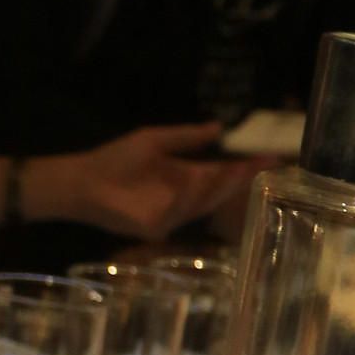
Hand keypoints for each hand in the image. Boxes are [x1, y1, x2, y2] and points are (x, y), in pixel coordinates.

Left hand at [42, 124, 257, 239]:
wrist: (83, 179)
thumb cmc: (116, 159)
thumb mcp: (157, 140)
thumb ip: (186, 136)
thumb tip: (219, 127)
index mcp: (186, 178)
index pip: (223, 173)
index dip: (246, 167)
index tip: (271, 157)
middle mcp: (183, 199)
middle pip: (219, 191)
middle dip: (242, 179)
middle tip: (266, 166)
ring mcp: (171, 216)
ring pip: (202, 203)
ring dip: (219, 187)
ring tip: (235, 170)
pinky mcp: (154, 227)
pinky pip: (177, 212)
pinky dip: (186, 196)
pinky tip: (195, 179)